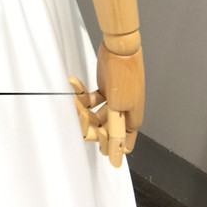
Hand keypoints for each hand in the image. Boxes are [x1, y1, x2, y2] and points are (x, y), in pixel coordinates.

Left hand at [69, 41, 143, 167]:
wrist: (119, 49)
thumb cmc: (124, 77)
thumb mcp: (119, 109)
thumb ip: (115, 133)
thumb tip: (118, 157)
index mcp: (132, 120)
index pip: (123, 143)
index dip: (110, 147)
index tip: (96, 144)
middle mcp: (124, 111)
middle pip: (106, 129)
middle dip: (91, 125)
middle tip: (79, 116)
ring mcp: (114, 100)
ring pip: (97, 114)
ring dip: (84, 110)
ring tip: (75, 102)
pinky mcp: (105, 88)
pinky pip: (93, 99)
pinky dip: (83, 96)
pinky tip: (75, 87)